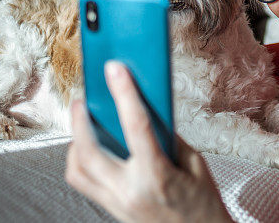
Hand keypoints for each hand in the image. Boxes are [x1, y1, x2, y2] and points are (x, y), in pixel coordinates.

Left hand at [65, 61, 232, 222]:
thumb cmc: (203, 202)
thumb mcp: (194, 163)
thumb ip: (168, 137)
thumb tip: (146, 110)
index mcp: (157, 177)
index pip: (137, 127)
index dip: (125, 93)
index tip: (115, 69)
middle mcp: (129, 192)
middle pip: (89, 151)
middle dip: (80, 120)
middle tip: (83, 97)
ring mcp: (116, 203)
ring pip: (77, 168)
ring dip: (75, 141)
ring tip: (83, 121)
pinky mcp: (111, 209)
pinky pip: (83, 181)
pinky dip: (79, 160)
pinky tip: (90, 147)